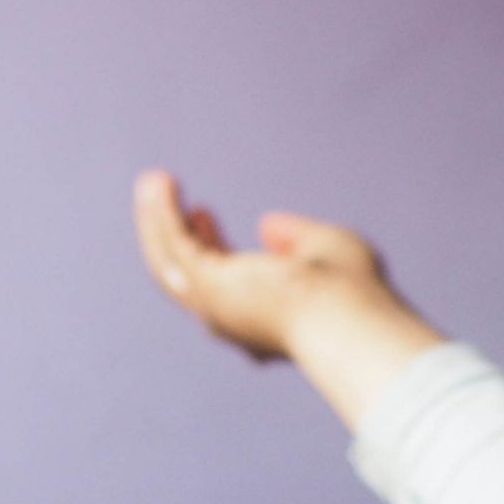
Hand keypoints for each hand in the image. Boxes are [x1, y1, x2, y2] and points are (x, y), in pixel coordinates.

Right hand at [132, 169, 447, 429]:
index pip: (222, 282)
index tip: (204, 214)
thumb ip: (298, 238)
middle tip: (164, 195)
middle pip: (187, 278)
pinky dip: (162, 214)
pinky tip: (160, 183)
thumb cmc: (351, 288)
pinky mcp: (205, 287)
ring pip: (169, 263)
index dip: (208, 245)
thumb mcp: (328, 249)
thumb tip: (267, 225)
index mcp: (262, 320)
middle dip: (172, 235)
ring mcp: (215, 308)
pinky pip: (173, 245)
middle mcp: (233, 322)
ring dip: (156, 221)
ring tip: (152, 181)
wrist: (348, 313)